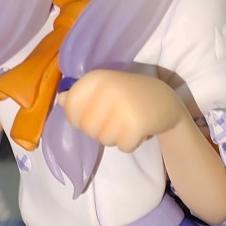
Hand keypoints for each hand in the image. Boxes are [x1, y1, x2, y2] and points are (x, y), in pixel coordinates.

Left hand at [61, 71, 183, 151]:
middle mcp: (108, 90)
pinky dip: (131, 144)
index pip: (70, 107)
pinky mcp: (136, 125)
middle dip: (99, 130)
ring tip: (128, 123)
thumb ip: (82, 94)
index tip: (93, 113)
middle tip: (116, 119)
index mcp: (96, 78)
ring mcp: (123, 107)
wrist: (166, 102)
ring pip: (104, 140)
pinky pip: (123, 147)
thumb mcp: (105, 88)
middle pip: (87, 128)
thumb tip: (60, 100)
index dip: (78, 117)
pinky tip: (139, 130)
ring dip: (116, 138)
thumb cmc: (130, 95)